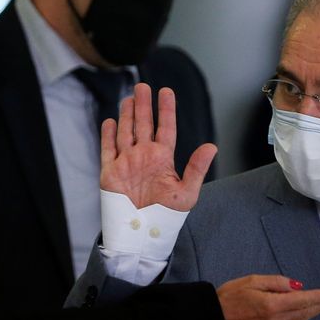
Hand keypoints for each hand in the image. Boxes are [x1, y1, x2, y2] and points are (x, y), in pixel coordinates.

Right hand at [100, 83, 216, 209]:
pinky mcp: (110, 172)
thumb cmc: (166, 217)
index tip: (166, 91)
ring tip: (129, 98)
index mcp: (163, 159)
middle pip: (143, 125)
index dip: (165, 110)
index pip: (165, 128)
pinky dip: (108, 135)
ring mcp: (127, 163)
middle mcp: (144, 157)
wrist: (142, 233)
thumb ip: (197, 168)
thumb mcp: (187, 193)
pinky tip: (110, 121)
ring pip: (126, 132)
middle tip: (142, 86)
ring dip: (126, 115)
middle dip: (143, 106)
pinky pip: (108, 149)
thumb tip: (212, 146)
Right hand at [216, 275, 319, 319]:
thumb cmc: (231, 294)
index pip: (304, 300)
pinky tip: (308, 309)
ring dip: (315, 311)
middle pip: (306, 312)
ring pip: (301, 319)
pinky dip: (303, 315)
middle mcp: (276, 319)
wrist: (214, 316)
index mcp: (272, 305)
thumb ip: (277, 282)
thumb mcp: (253, 280)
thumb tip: (297, 287)